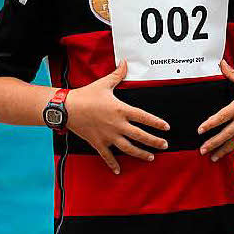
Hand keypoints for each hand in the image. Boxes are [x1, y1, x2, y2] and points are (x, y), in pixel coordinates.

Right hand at [64, 60, 169, 174]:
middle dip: (154, 141)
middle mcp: (118, 125)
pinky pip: (107, 156)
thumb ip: (118, 74)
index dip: (157, 123)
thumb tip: (125, 62)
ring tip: (151, 157)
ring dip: (140, 153)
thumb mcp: (105, 83)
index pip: (144, 117)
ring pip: (128, 148)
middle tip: (165, 145)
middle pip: (140, 135)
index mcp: (122, 110)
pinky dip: (113, 164)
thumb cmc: (87, 95)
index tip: (167, 128)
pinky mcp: (98, 143)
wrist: (67, 108)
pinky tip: (119, 171)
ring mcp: (108, 136)